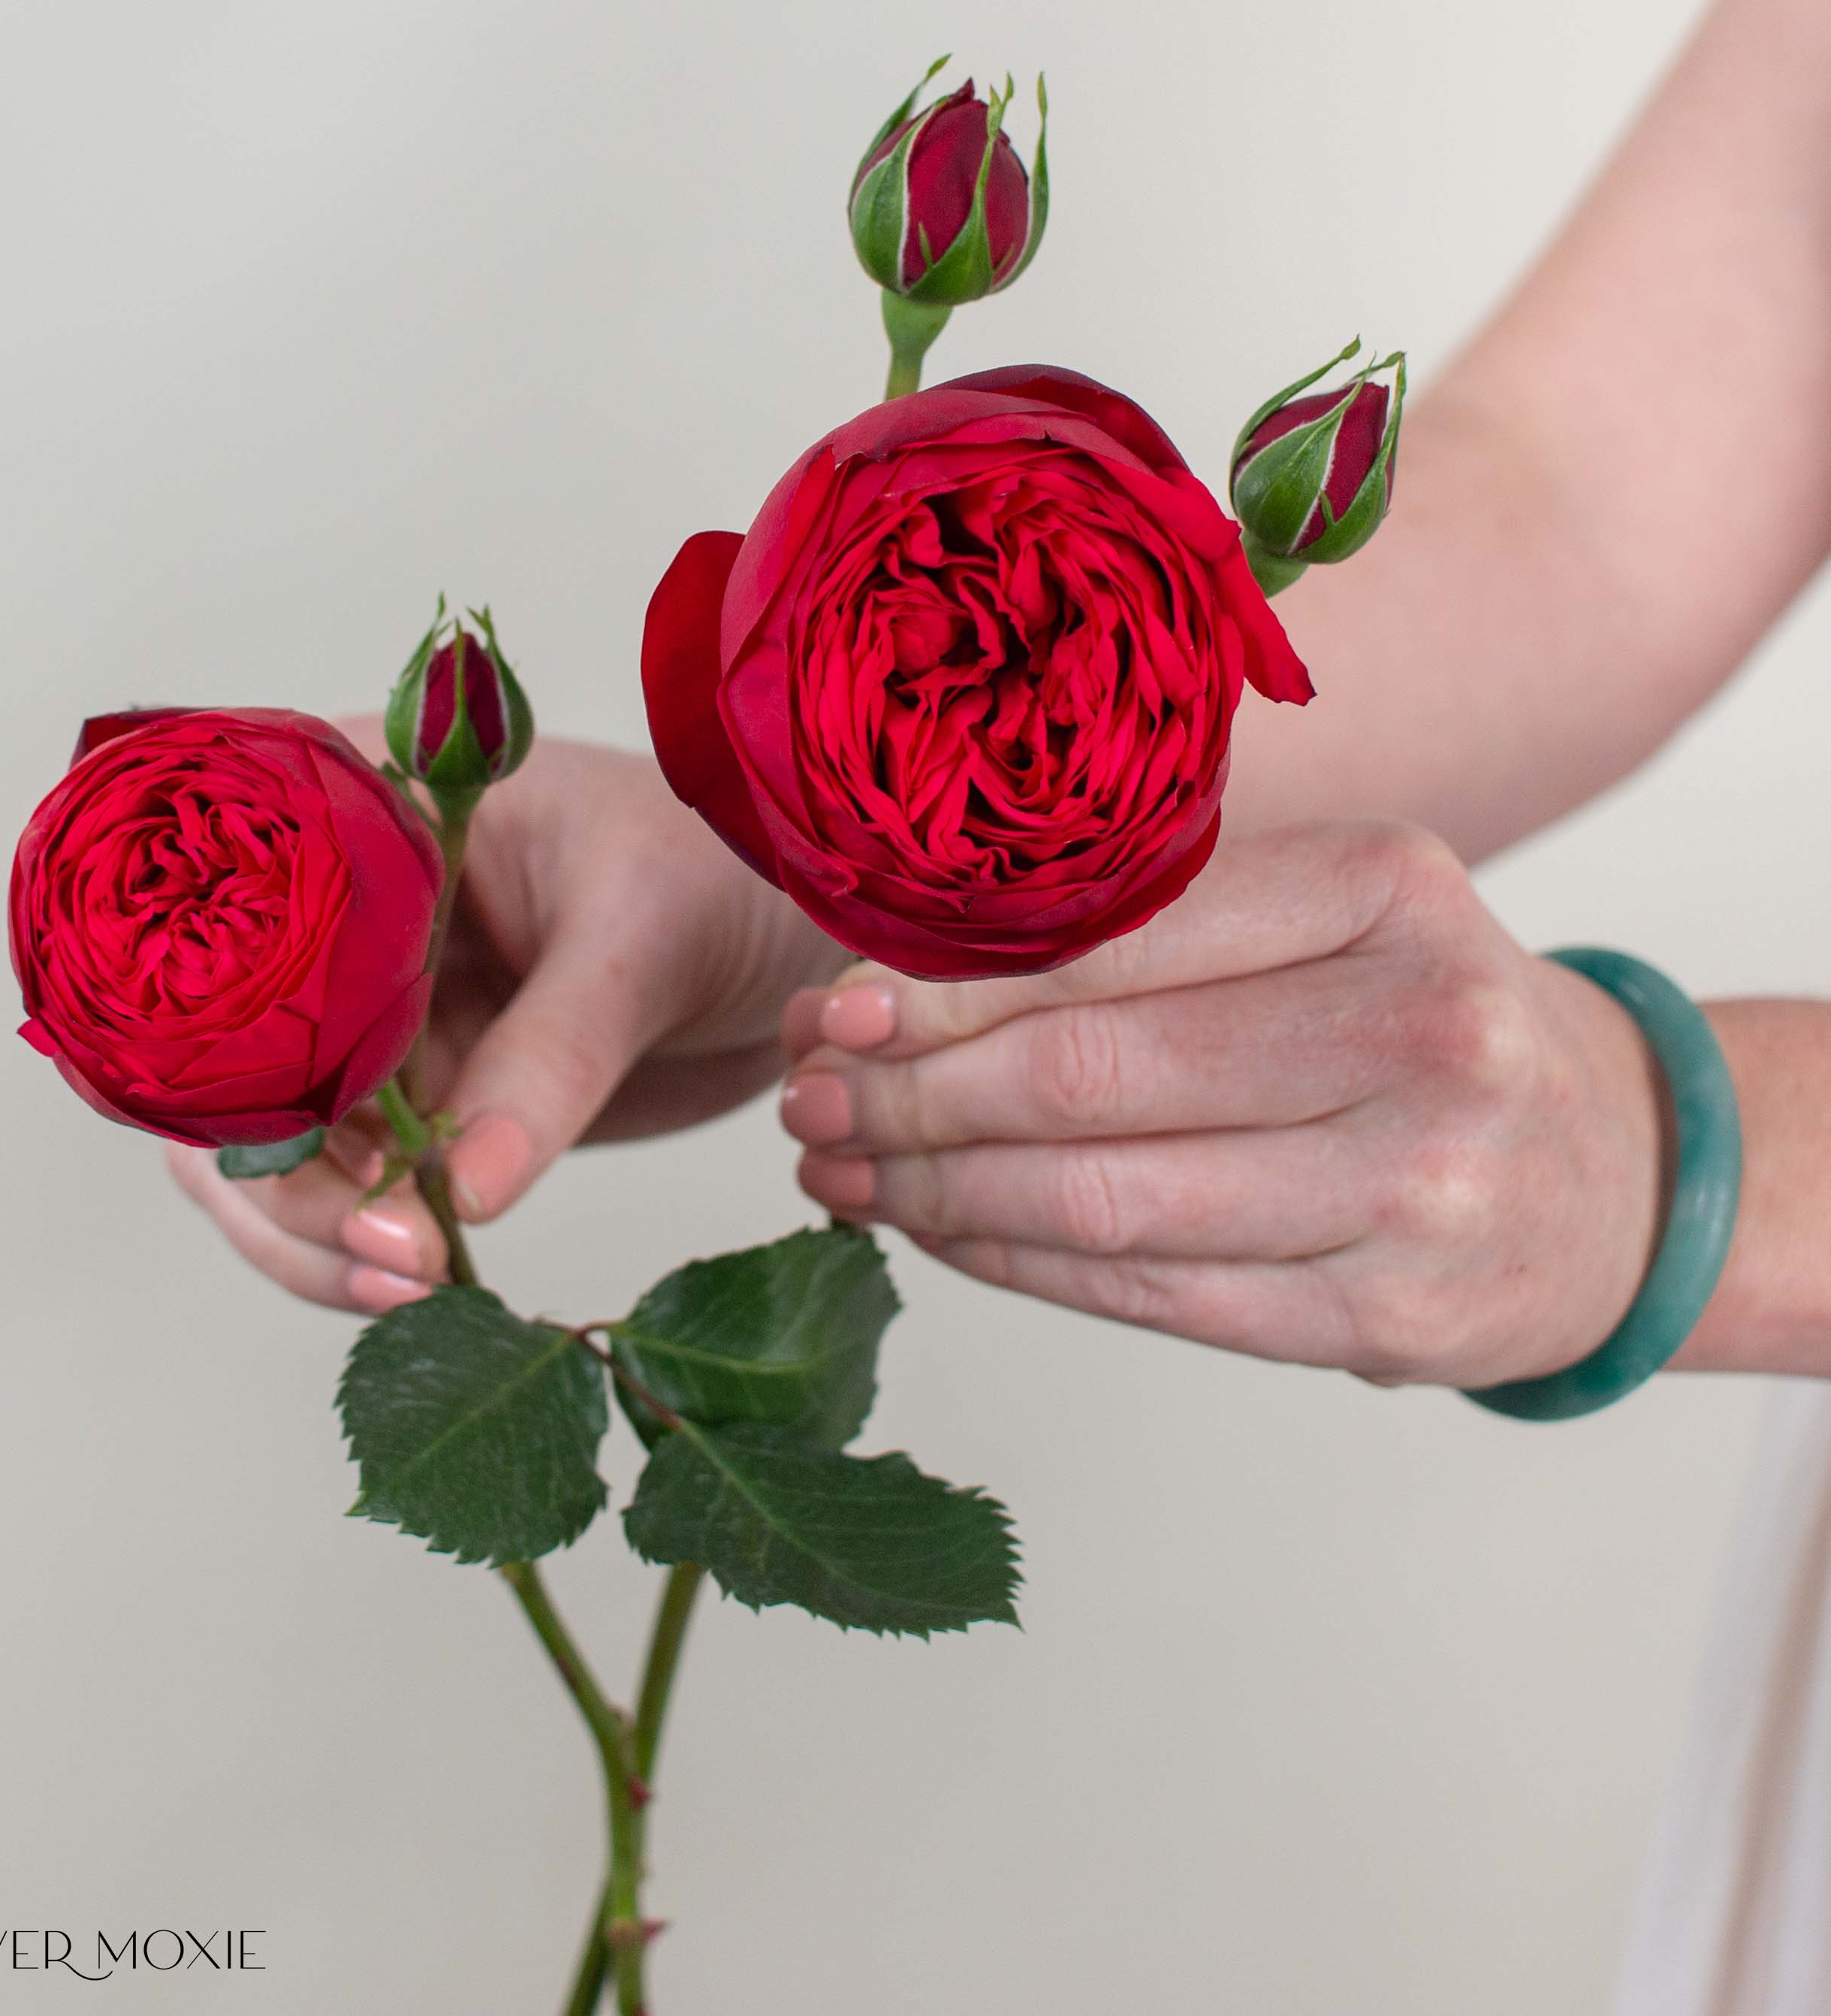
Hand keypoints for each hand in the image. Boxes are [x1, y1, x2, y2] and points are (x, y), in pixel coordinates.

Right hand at [169, 730, 839, 1313]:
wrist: (798, 924)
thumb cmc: (726, 865)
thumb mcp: (643, 935)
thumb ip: (554, 1051)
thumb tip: (460, 1189)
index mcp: (360, 816)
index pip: (231, 937)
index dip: (247, 1055)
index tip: (332, 1148)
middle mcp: (340, 923)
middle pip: (234, 1071)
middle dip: (286, 1177)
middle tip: (390, 1250)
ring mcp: (376, 1018)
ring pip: (279, 1150)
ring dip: (320, 1233)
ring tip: (411, 1284)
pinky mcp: (425, 1096)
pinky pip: (360, 1185)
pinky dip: (375, 1243)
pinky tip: (428, 1281)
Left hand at [780, 822, 1671, 1388]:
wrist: (1609, 1173)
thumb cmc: (1418, 1025)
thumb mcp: (1326, 924)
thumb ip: (1144, 941)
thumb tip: (886, 993)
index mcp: (1383, 888)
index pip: (1106, 948)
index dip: (941, 990)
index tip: (830, 1011)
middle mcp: (1418, 1030)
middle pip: (1087, 1080)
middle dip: (911, 1098)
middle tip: (805, 1102)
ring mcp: (1415, 1188)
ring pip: (1102, 1201)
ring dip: (937, 1193)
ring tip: (841, 1172)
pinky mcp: (1390, 1319)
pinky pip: (1148, 1294)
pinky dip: (1016, 1264)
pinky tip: (941, 1234)